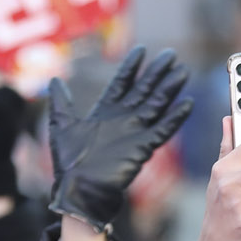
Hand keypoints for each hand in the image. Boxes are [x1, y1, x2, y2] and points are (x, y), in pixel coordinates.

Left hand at [46, 46, 193, 227]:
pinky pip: (162, 130)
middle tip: (171, 54)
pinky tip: (186, 104)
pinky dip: (174, 118)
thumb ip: (61, 102)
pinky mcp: (142, 148)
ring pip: (156, 105)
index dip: (131, 67)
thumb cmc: (69, 163)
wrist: (78, 190)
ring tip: (182, 71)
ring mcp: (134, 132)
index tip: (141, 50)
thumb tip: (54, 79)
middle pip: (144, 90)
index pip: (121, 83)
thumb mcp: (62, 126)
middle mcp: (123, 119)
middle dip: (157, 72)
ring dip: (169, 89)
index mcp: (105, 112)